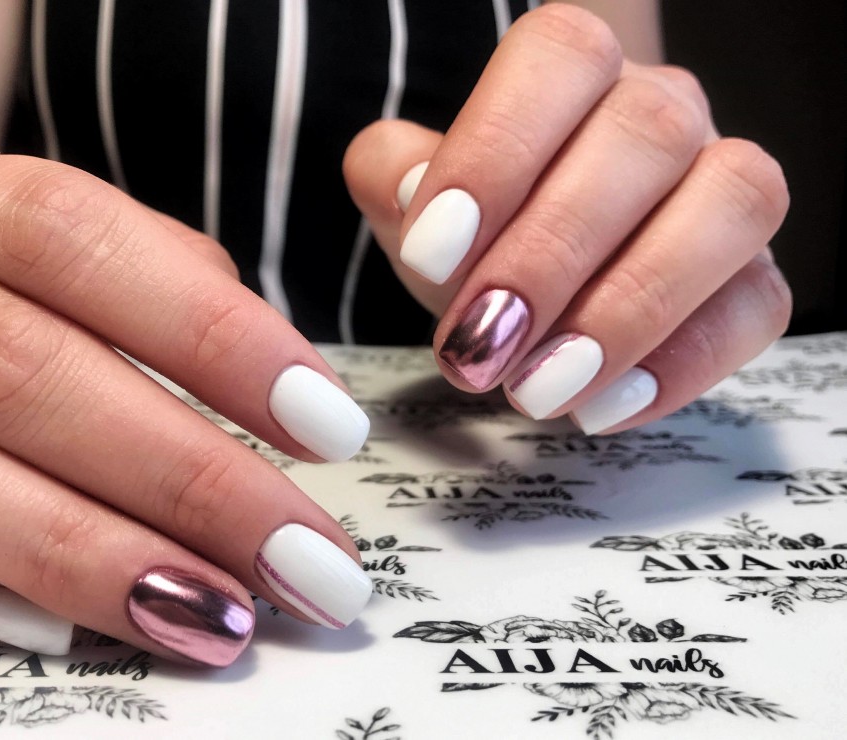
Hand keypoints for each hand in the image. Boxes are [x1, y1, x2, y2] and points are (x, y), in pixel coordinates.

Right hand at [0, 144, 371, 665]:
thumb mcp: (66, 251)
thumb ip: (165, 289)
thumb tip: (282, 398)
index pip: (79, 238)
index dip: (211, 335)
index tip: (327, 427)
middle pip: (18, 368)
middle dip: (180, 476)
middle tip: (303, 557)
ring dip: (82, 554)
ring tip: (213, 615)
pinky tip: (72, 636)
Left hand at [345, 3, 789, 433]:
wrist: (530, 277)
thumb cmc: (478, 229)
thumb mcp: (415, 201)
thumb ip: (392, 177)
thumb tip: (411, 190)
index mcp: (574, 67)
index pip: (559, 59)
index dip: (496, 152)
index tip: (432, 253)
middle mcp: (664, 109)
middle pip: (646, 138)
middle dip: (549, 258)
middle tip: (477, 345)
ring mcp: (721, 187)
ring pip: (730, 207)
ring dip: (629, 310)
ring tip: (539, 386)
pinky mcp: (754, 274)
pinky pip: (758, 307)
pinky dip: (683, 364)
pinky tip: (600, 407)